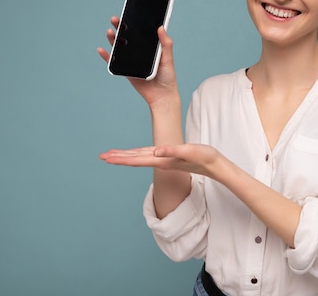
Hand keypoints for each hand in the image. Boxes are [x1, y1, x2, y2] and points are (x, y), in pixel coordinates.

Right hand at [97, 16, 178, 105]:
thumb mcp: (168, 59)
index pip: (140, 32)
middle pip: (127, 37)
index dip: (133, 23)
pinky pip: (114, 62)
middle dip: (120, 27)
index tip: (129, 13)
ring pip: (119, 47)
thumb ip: (166, 44)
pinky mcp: (126, 70)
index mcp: (149, 46)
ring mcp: (131, 60)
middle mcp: (139, 51)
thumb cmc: (167, 77)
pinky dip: (106, 56)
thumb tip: (161, 27)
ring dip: (113, 39)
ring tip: (110, 32)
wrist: (161, 95)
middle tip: (116, 19)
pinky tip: (101, 49)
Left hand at [100, 144, 223, 178]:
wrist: (215, 166)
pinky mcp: (169, 156)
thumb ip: (173, 151)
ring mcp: (164, 160)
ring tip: (112, 156)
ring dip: (125, 157)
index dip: (121, 158)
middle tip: (101, 157)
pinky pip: (148, 155)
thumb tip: (156, 151)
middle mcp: (160, 161)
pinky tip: (134, 153)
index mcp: (162, 160)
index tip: (107, 158)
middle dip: (118, 158)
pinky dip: (137, 154)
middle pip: (135, 159)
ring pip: (140, 157)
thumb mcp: (190, 151)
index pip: (137, 159)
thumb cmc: (205, 158)